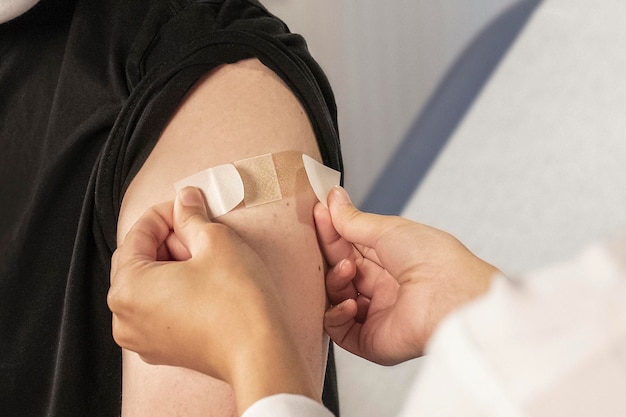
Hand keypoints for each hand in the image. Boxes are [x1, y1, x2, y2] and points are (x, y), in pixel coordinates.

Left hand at [108, 187, 317, 413]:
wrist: (260, 353)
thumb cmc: (237, 300)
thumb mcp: (216, 242)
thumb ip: (192, 216)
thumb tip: (185, 199)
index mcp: (127, 288)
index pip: (137, 235)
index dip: (165, 214)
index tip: (188, 205)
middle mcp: (124, 317)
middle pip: (138, 261)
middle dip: (167, 240)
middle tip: (200, 230)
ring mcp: (141, 339)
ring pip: (148, 286)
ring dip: (172, 264)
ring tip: (205, 257)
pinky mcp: (162, 351)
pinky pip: (158, 309)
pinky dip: (175, 290)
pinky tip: (204, 282)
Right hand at [315, 187, 497, 364]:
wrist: (451, 295)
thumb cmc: (433, 259)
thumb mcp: (388, 229)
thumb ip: (354, 220)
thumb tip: (334, 200)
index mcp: (391, 260)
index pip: (350, 246)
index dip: (332, 230)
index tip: (319, 213)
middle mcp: (383, 287)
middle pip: (340, 271)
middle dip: (330, 253)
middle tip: (322, 236)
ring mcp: (377, 315)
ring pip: (336, 298)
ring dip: (335, 281)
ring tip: (347, 270)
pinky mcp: (372, 341)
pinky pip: (340, 330)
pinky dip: (336, 315)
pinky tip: (350, 302)